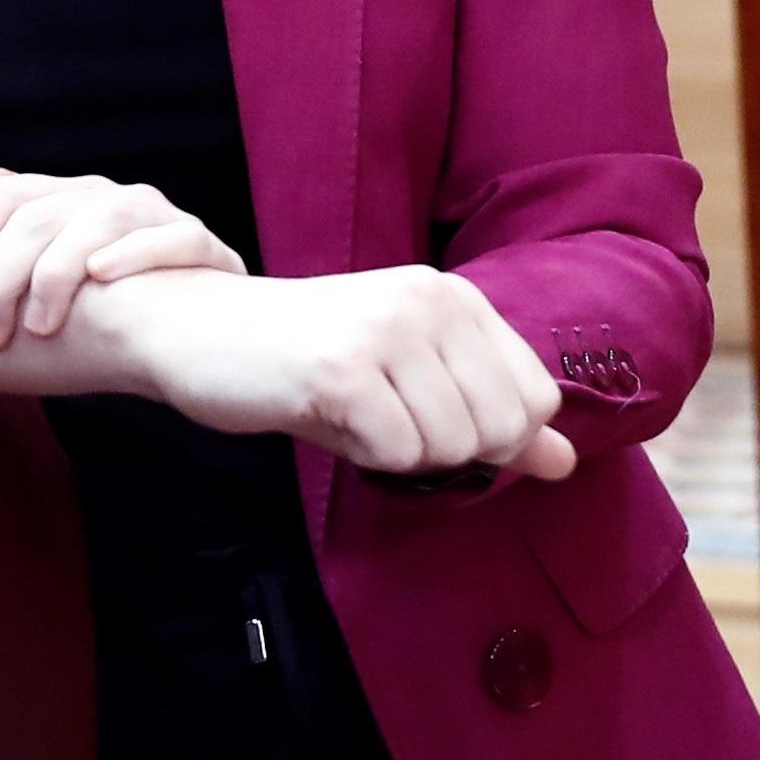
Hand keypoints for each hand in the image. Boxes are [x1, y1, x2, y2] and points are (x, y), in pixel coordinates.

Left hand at [0, 169, 245, 348]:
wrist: (212, 333)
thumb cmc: (125, 307)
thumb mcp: (70, 272)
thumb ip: (31, 235)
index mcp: (73, 198)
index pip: (6, 196)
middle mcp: (111, 197)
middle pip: (38, 217)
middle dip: (2, 277)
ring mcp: (159, 217)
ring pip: (95, 223)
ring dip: (55, 275)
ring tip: (39, 326)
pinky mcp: (204, 248)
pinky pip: (168, 239)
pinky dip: (132, 252)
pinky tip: (101, 276)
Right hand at [91, 265, 574, 479]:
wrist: (194, 330)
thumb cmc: (304, 361)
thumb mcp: (409, 382)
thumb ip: (491, 418)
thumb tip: (565, 463)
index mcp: (453, 296)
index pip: (536, 398)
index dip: (490, 434)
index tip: (424, 412)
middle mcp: (428, 301)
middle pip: (501, 429)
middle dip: (445, 449)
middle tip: (381, 417)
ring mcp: (384, 331)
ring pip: (452, 447)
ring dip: (399, 453)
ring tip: (349, 412)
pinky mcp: (342, 369)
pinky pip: (397, 454)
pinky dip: (364, 456)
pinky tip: (324, 415)